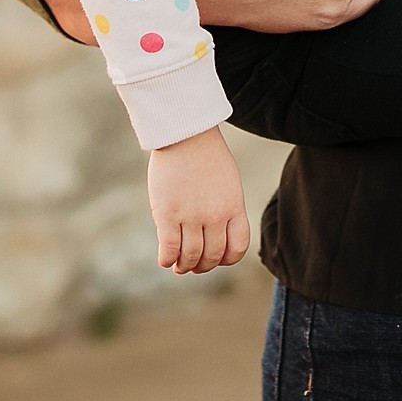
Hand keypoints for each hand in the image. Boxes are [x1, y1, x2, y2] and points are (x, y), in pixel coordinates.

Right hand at [147, 126, 248, 274]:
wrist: (185, 134)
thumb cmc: (206, 155)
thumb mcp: (227, 182)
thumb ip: (225, 207)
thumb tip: (216, 234)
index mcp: (233, 207)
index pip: (237, 249)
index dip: (225, 260)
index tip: (215, 259)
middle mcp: (215, 216)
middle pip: (212, 256)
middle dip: (202, 266)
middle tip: (192, 265)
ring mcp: (191, 216)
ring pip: (190, 257)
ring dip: (183, 266)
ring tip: (178, 266)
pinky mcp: (168, 214)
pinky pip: (169, 249)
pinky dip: (167, 259)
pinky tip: (165, 259)